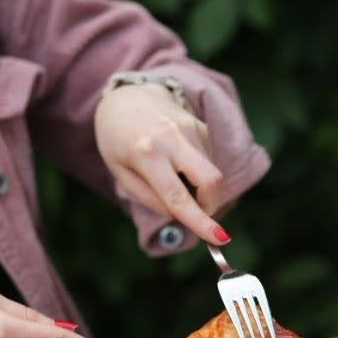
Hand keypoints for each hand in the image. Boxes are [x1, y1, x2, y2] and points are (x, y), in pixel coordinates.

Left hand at [94, 82, 228, 243]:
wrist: (125, 98)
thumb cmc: (117, 141)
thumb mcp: (121, 174)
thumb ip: (150, 198)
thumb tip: (180, 216)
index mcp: (147, 154)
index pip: (178, 196)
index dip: (200, 221)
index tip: (220, 239)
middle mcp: (172, 138)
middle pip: (211, 180)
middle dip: (211, 206)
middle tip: (198, 216)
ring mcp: (190, 128)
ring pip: (211, 172)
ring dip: (199, 188)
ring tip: (174, 179)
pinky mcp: (200, 125)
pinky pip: (208, 159)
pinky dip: (198, 172)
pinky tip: (178, 163)